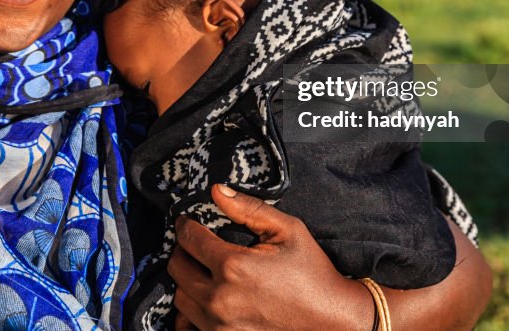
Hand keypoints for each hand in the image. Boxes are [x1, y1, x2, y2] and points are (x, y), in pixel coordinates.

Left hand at [168, 184, 371, 330]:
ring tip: (202, 271)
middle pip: (177, 267)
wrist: (332, 320)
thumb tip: (216, 190)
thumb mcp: (288, 230)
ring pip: (179, 297)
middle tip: (195, 245)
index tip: (189, 221)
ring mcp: (219, 325)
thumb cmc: (312, 272)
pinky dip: (189, 313)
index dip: (186, 225)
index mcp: (234, 266)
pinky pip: (187, 326)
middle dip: (183, 250)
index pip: (189, 238)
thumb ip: (249, 208)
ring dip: (186, 281)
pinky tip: (204, 300)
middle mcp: (220, 298)